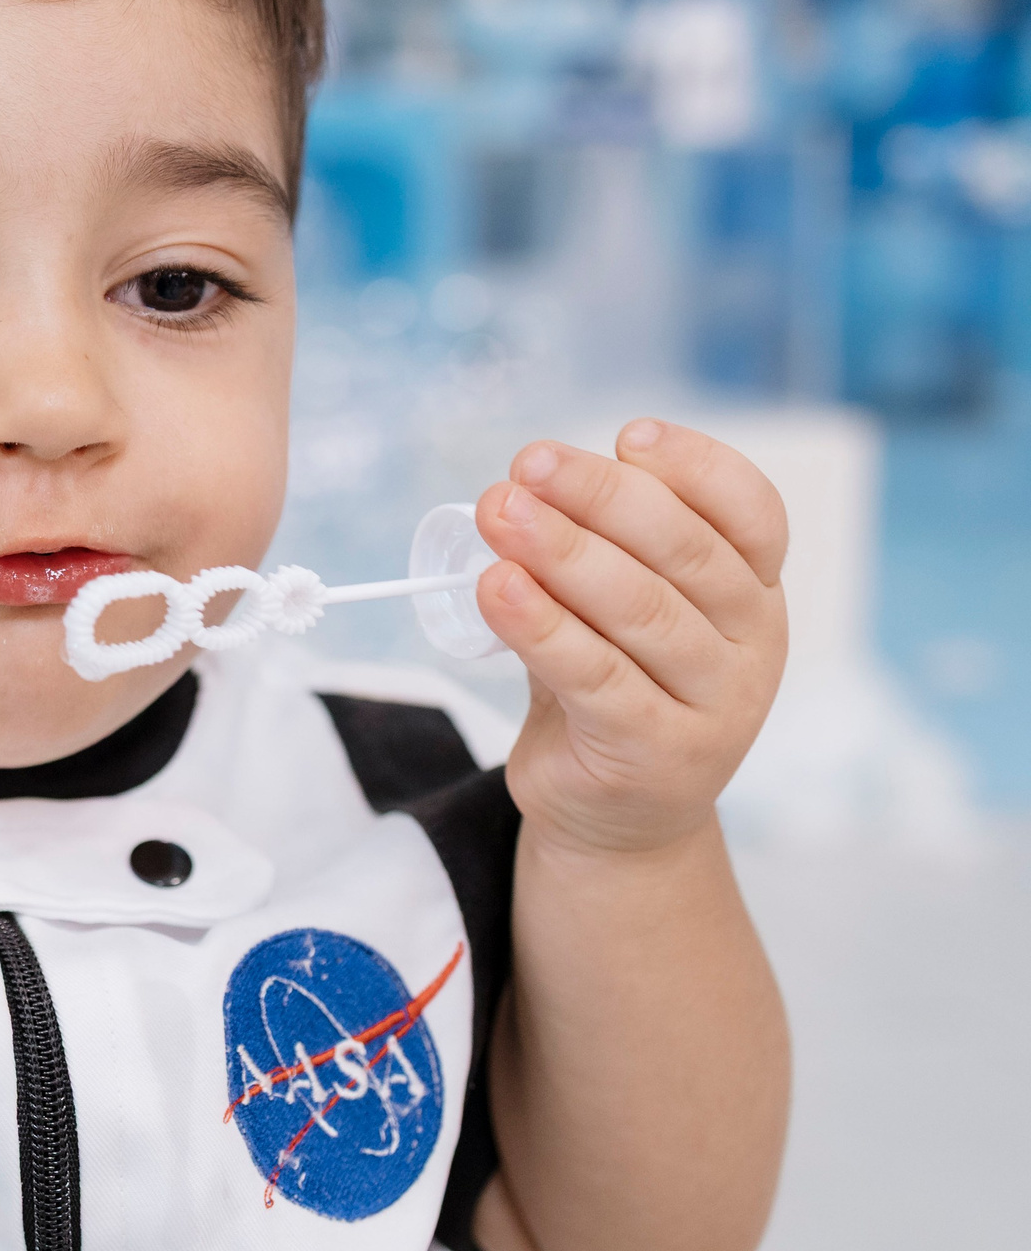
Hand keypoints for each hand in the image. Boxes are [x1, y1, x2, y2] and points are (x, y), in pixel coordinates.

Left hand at [474, 420, 787, 856]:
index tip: (628, 436)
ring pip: (640, 610)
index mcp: (754, 588)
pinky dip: (541, 628)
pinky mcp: (660, 752)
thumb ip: (595, 550)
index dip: (695, 466)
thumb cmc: (615, 685)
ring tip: (500, 514)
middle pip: (684, 551)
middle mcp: (753, 642)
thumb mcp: (616, 609)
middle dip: (598, 498)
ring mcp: (717, 703)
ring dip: (562, 554)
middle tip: (526, 467)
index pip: (751, 512)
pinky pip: (596, 677)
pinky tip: (496, 589)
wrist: (617, 813)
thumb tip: (524, 489)